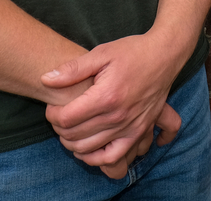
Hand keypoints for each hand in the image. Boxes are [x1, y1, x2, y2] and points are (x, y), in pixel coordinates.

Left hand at [41, 33, 184, 178]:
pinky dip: (96, 159)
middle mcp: (118, 116)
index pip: (66, 118)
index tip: (53, 106)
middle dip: (59, 128)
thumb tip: (46, 79)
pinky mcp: (140, 131)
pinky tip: (88, 150)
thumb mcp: (101, 53)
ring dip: (72, 144)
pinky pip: (113, 157)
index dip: (52, 114)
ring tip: (69, 130)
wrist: (165, 55)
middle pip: (74, 136)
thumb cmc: (132, 51)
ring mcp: (130, 126)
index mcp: (106, 96)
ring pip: (89, 149)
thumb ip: (73, 69)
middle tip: (59, 116)